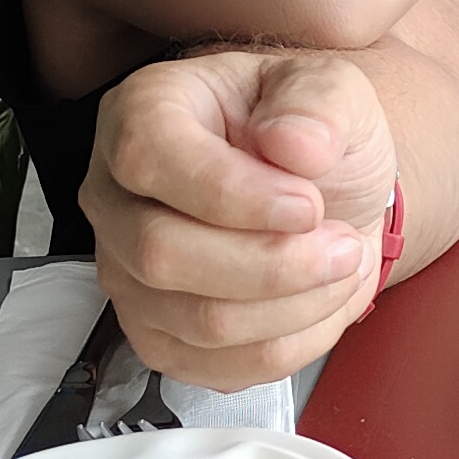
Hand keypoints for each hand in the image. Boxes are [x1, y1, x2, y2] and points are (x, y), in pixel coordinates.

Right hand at [81, 51, 397, 384]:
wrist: (328, 192)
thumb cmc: (312, 134)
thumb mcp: (332, 90)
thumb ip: (318, 104)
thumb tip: (291, 143)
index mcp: (143, 112)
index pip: (150, 157)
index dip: (232, 194)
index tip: (308, 204)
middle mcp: (116, 195)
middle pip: (162, 254)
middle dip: (274, 263)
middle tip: (342, 244)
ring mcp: (128, 272)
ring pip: (199, 321)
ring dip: (294, 304)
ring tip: (340, 264)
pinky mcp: (159, 336)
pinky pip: (218, 368)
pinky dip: (289, 344)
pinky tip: (316, 301)